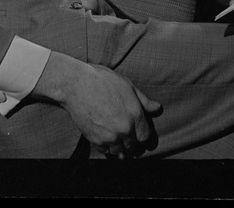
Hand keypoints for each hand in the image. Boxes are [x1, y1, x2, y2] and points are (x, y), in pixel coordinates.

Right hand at [33, 52, 160, 157]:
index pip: (145, 137)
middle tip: (129, 139)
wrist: (76, 85)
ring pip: (121, 153)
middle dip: (133, 144)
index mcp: (135, 114)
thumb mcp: (126, 85)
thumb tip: (157, 108)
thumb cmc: (102, 80)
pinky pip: (106, 152)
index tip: (140, 135)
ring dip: (121, 150)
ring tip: (119, 143)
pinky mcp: (96, 141)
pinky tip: (107, 141)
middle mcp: (125, 129)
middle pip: (134, 147)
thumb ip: (143, 100)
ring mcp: (110, 137)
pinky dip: (108, 149)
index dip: (143, 137)